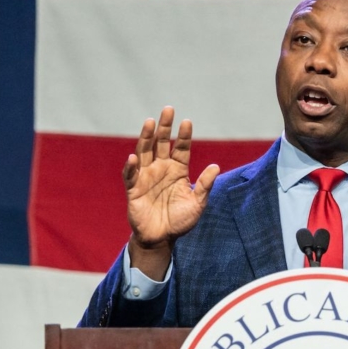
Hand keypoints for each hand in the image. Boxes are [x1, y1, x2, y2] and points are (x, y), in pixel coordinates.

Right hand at [124, 107, 218, 276]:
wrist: (161, 239)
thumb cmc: (180, 221)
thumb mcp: (197, 203)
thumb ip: (204, 185)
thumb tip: (216, 166)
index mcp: (178, 170)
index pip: (181, 148)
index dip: (183, 135)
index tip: (187, 122)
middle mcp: (161, 169)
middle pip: (161, 143)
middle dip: (164, 127)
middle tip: (168, 109)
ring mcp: (146, 177)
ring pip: (144, 152)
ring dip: (146, 137)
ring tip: (149, 122)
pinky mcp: (133, 189)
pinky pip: (130, 175)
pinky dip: (131, 167)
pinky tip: (133, 157)